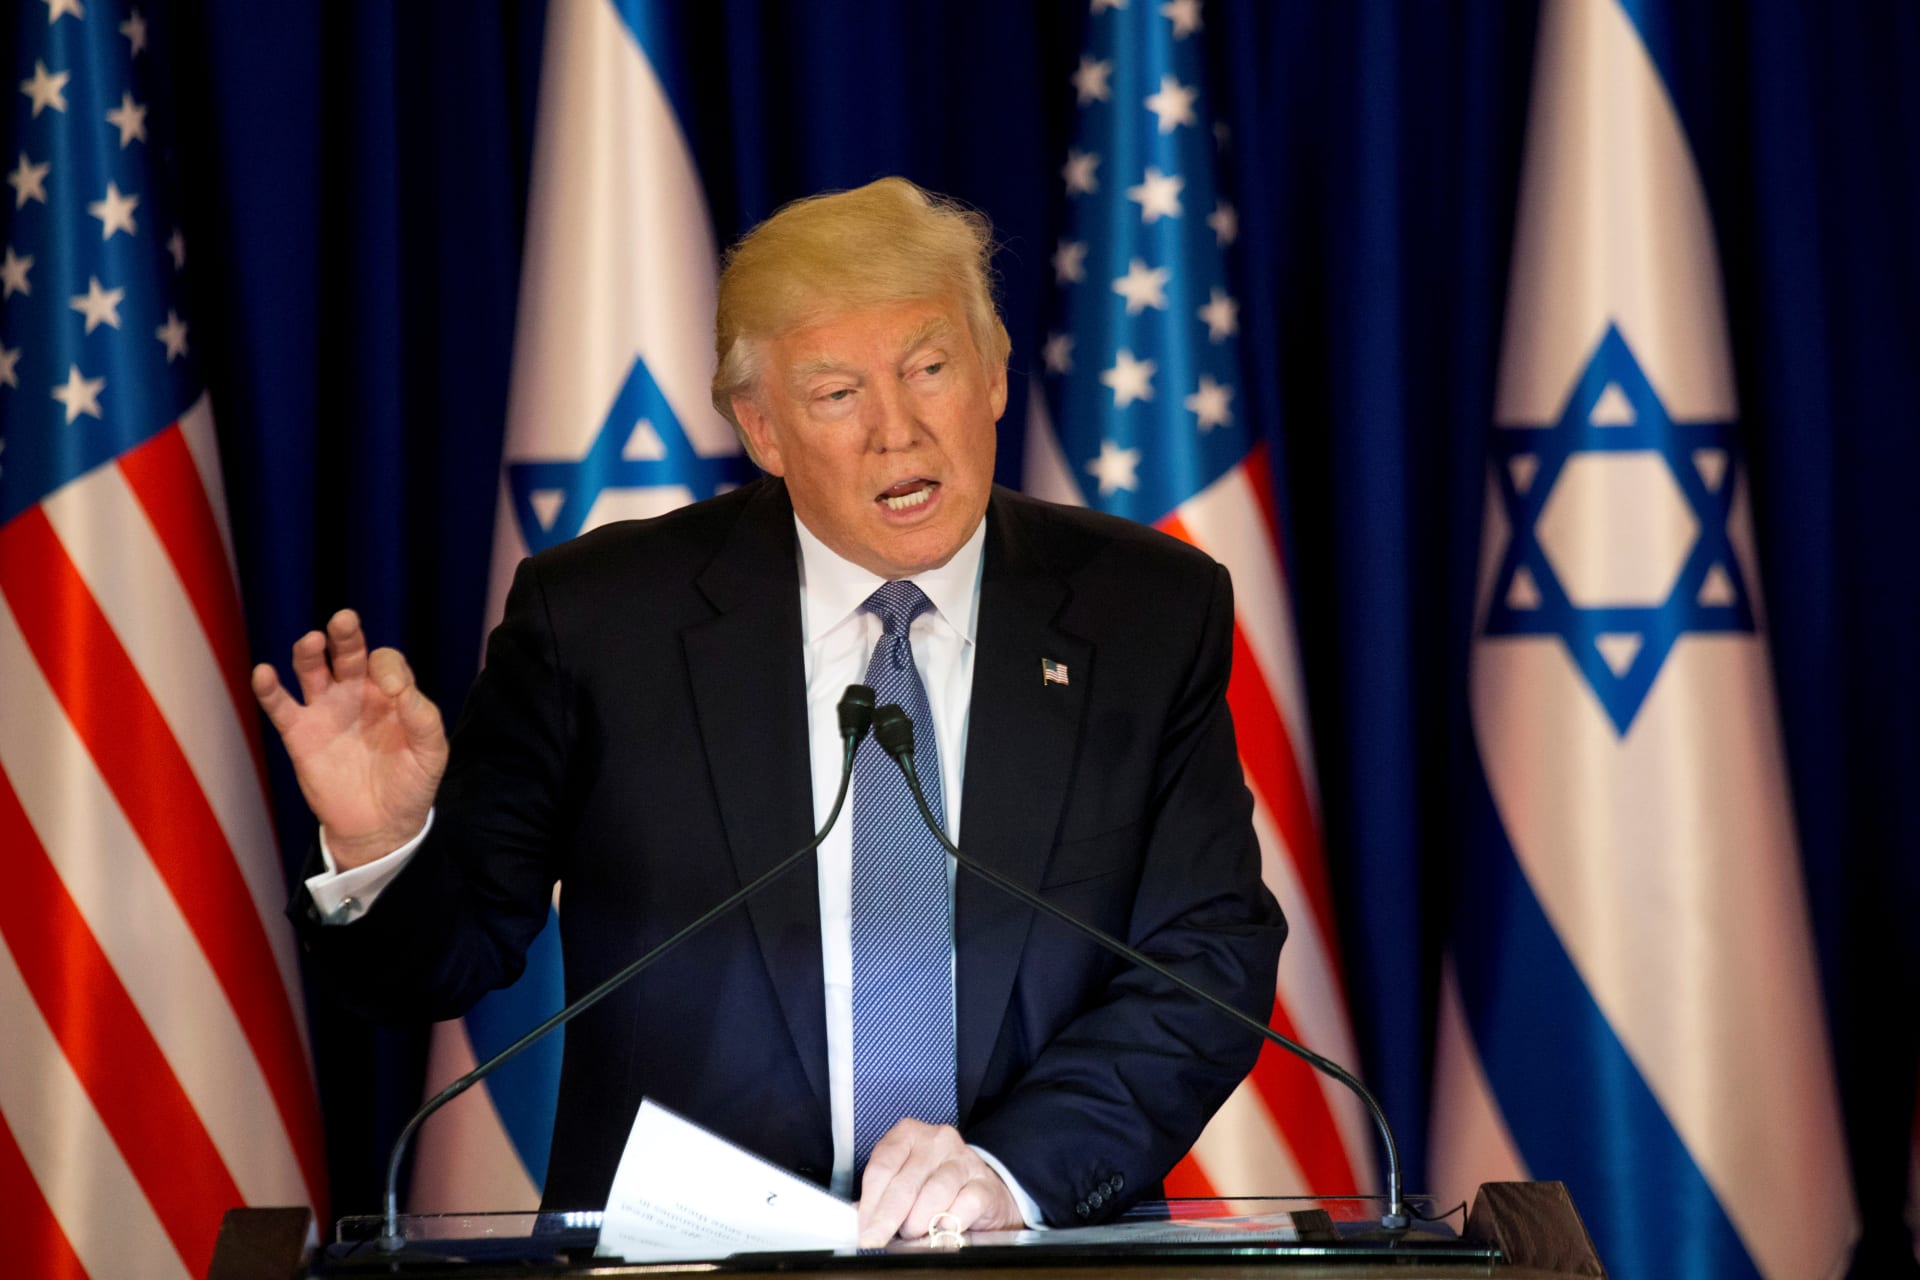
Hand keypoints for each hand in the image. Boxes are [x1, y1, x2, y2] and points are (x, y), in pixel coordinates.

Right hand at [252, 609, 448, 867]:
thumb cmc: (410, 785)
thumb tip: (403, 689)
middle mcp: (356, 693)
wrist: (380, 827)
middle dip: (346, 635)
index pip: (385, 662)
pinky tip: (264, 673)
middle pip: (348, 653)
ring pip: (312, 670)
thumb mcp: (431, 754)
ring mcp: (325, 711)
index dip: (388, 668)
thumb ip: (424, 720)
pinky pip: (280, 706)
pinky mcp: (300, 734)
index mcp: (390, 693)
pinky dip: (269, 689)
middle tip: (345, 620)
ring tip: (312, 642)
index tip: (394, 690)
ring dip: (309, 653)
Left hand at [856, 1119, 1023, 1247]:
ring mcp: (964, 1159)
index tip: (863, 1229)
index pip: (882, 1168)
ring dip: (918, 1221)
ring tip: (912, 1232)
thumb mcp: (904, 1180)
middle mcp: (937, 1140)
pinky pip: (962, 1206)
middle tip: (876, 1241)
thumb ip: (882, 1195)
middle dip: (886, 1219)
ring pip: (934, 1194)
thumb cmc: (934, 1185)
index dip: (870, 1203)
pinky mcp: (984, 1183)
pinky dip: (948, 1223)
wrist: (982, 1191)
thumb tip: (860, 1218)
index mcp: (909, 1134)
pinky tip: (942, 1228)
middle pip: (904, 1183)